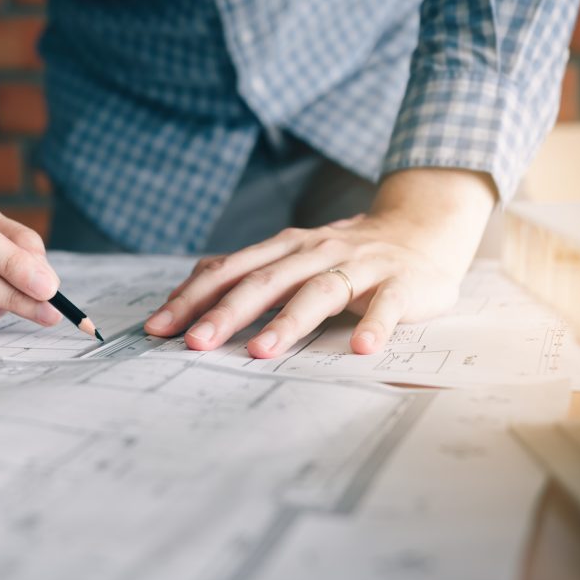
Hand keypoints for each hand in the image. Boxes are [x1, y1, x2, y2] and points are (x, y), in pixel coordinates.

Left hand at [144, 168, 496, 357]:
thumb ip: (250, 271)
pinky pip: (386, 305)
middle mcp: (315, 252)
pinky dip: (374, 324)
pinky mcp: (400, 283)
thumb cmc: (346, 253)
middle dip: (226, 313)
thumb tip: (191, 289)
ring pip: (318, 292)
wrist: (422, 228)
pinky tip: (361, 348)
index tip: (158, 327)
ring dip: (287, 322)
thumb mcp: (292, 255)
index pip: (228, 271)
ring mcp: (358, 267)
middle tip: (195, 343)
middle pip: (264, 282)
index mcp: (283, 249)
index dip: (191, 298)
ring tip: (260, 351)